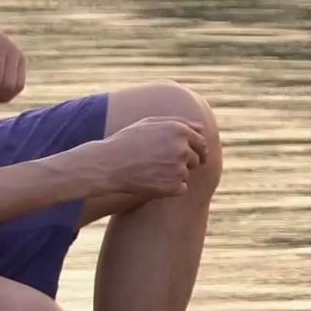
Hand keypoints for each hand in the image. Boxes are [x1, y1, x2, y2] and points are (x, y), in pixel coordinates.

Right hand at [93, 115, 209, 199]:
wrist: (108, 164)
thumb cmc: (126, 141)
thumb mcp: (149, 124)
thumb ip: (178, 123)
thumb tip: (202, 128)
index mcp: (179, 130)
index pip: (201, 142)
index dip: (197, 149)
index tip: (189, 154)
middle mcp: (183, 148)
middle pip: (197, 158)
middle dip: (185, 161)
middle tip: (162, 163)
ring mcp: (180, 168)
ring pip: (187, 173)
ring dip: (175, 174)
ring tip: (151, 170)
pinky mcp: (174, 186)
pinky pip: (181, 187)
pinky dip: (171, 187)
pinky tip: (152, 181)